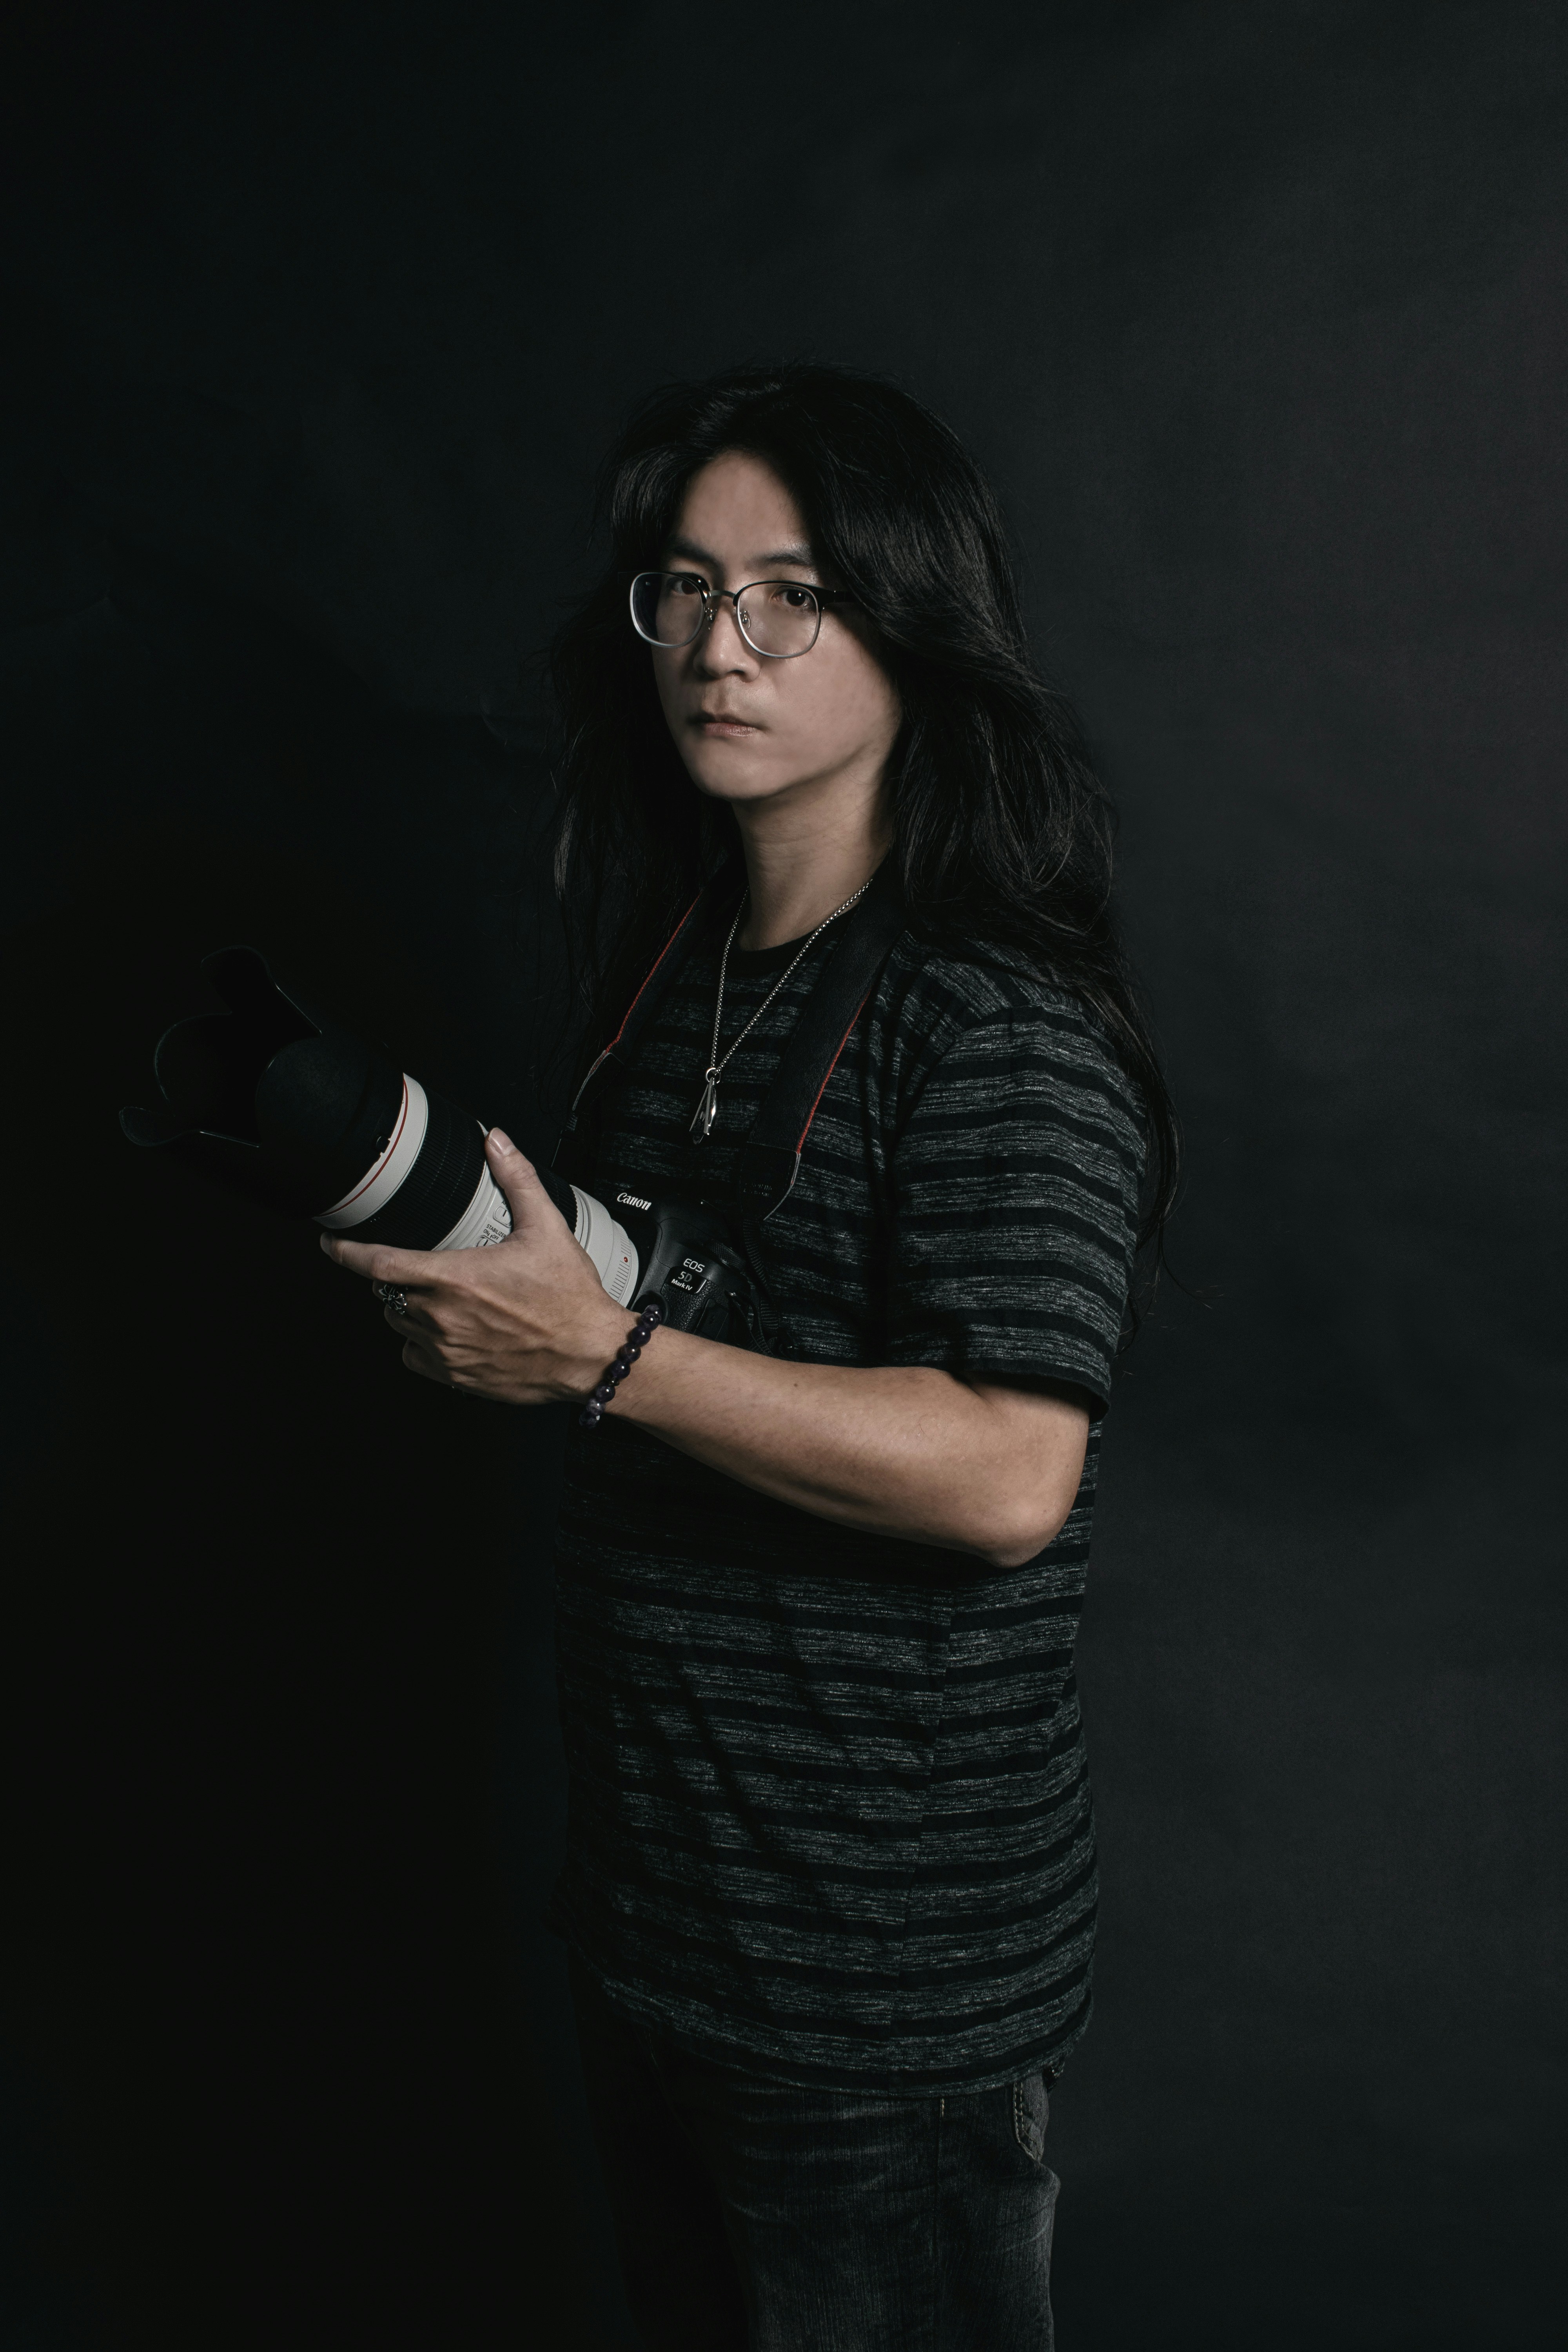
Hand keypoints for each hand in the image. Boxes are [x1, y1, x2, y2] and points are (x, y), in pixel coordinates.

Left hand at [321, 1130, 629, 1403]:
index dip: (346, 1252)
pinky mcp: (456, 1376)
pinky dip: (422, 1343)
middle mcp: (443, 1316)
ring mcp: (447, 1350)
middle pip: (388, 1293)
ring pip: (401, 1324)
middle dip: (399, 1279)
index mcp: (455, 1277)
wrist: (591, 1353)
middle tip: (430, 1270)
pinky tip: (450, 1331)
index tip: (332, 1244)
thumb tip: (496, 1143)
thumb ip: (516, 1180)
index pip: (378, 1264)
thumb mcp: (547, 1228)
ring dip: (411, 1308)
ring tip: (446, 1298)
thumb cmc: (570, 1298)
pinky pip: (415, 1358)